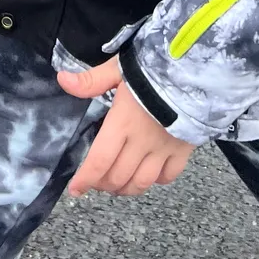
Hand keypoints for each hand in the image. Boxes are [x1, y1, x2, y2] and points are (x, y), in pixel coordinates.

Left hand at [57, 58, 195, 196]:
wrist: (196, 71)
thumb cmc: (154, 69)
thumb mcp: (119, 69)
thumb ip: (92, 80)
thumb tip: (62, 80)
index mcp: (122, 124)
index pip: (99, 161)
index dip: (86, 179)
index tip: (76, 190)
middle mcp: (142, 142)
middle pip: (119, 177)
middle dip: (103, 184)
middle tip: (96, 182)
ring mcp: (164, 149)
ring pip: (142, 182)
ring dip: (127, 188)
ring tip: (118, 185)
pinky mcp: (184, 150)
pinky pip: (169, 176)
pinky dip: (157, 181)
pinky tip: (150, 175)